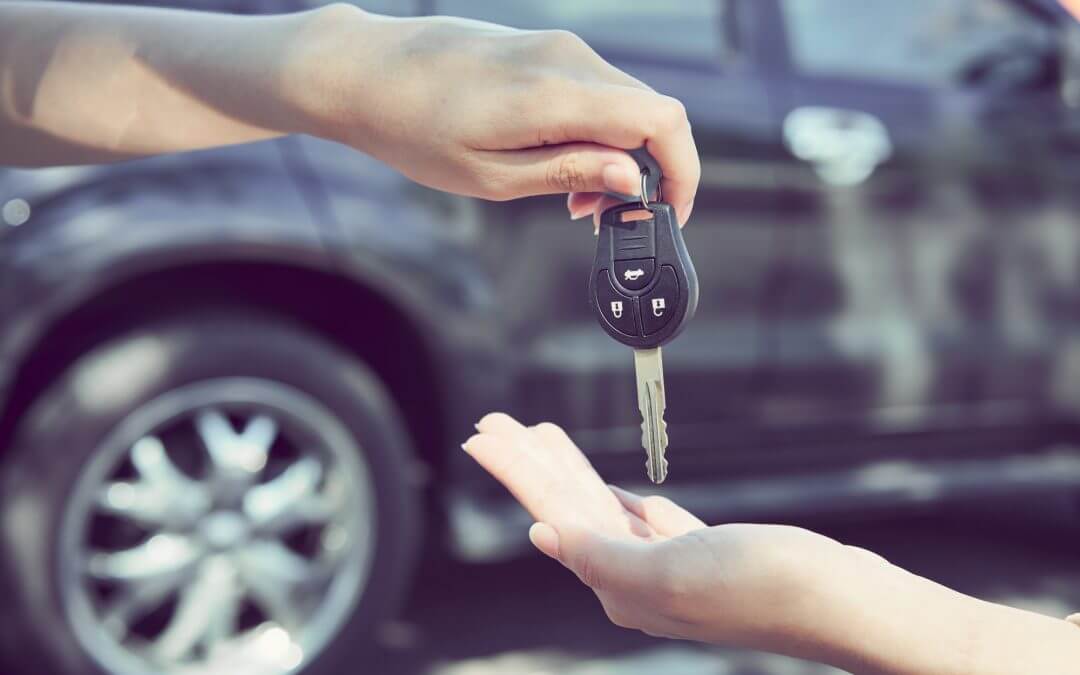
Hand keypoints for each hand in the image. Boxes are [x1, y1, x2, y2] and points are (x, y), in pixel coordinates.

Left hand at [293, 7, 699, 225]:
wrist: (363, 72)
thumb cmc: (412, 129)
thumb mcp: (489, 175)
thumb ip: (569, 172)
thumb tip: (633, 178)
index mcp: (553, 94)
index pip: (660, 121)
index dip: (681, 172)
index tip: (667, 213)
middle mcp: (566, 58)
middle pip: (652, 112)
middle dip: (648, 171)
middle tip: (601, 217)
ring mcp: (557, 46)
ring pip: (626, 102)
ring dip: (620, 154)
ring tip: (573, 198)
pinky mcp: (544, 47)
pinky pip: (597, 89)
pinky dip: (597, 131)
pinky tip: (559, 160)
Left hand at [462, 414, 881, 660]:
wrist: (839, 600)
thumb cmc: (758, 588)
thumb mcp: (667, 573)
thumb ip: (601, 553)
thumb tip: (544, 536)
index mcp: (621, 584)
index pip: (552, 513)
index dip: (516, 471)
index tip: (483, 436)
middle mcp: (639, 578)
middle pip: (569, 506)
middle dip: (532, 463)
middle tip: (496, 423)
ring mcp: (672, 566)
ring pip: (605, 507)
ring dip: (572, 470)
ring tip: (541, 435)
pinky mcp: (706, 553)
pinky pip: (647, 520)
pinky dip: (624, 500)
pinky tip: (610, 492)